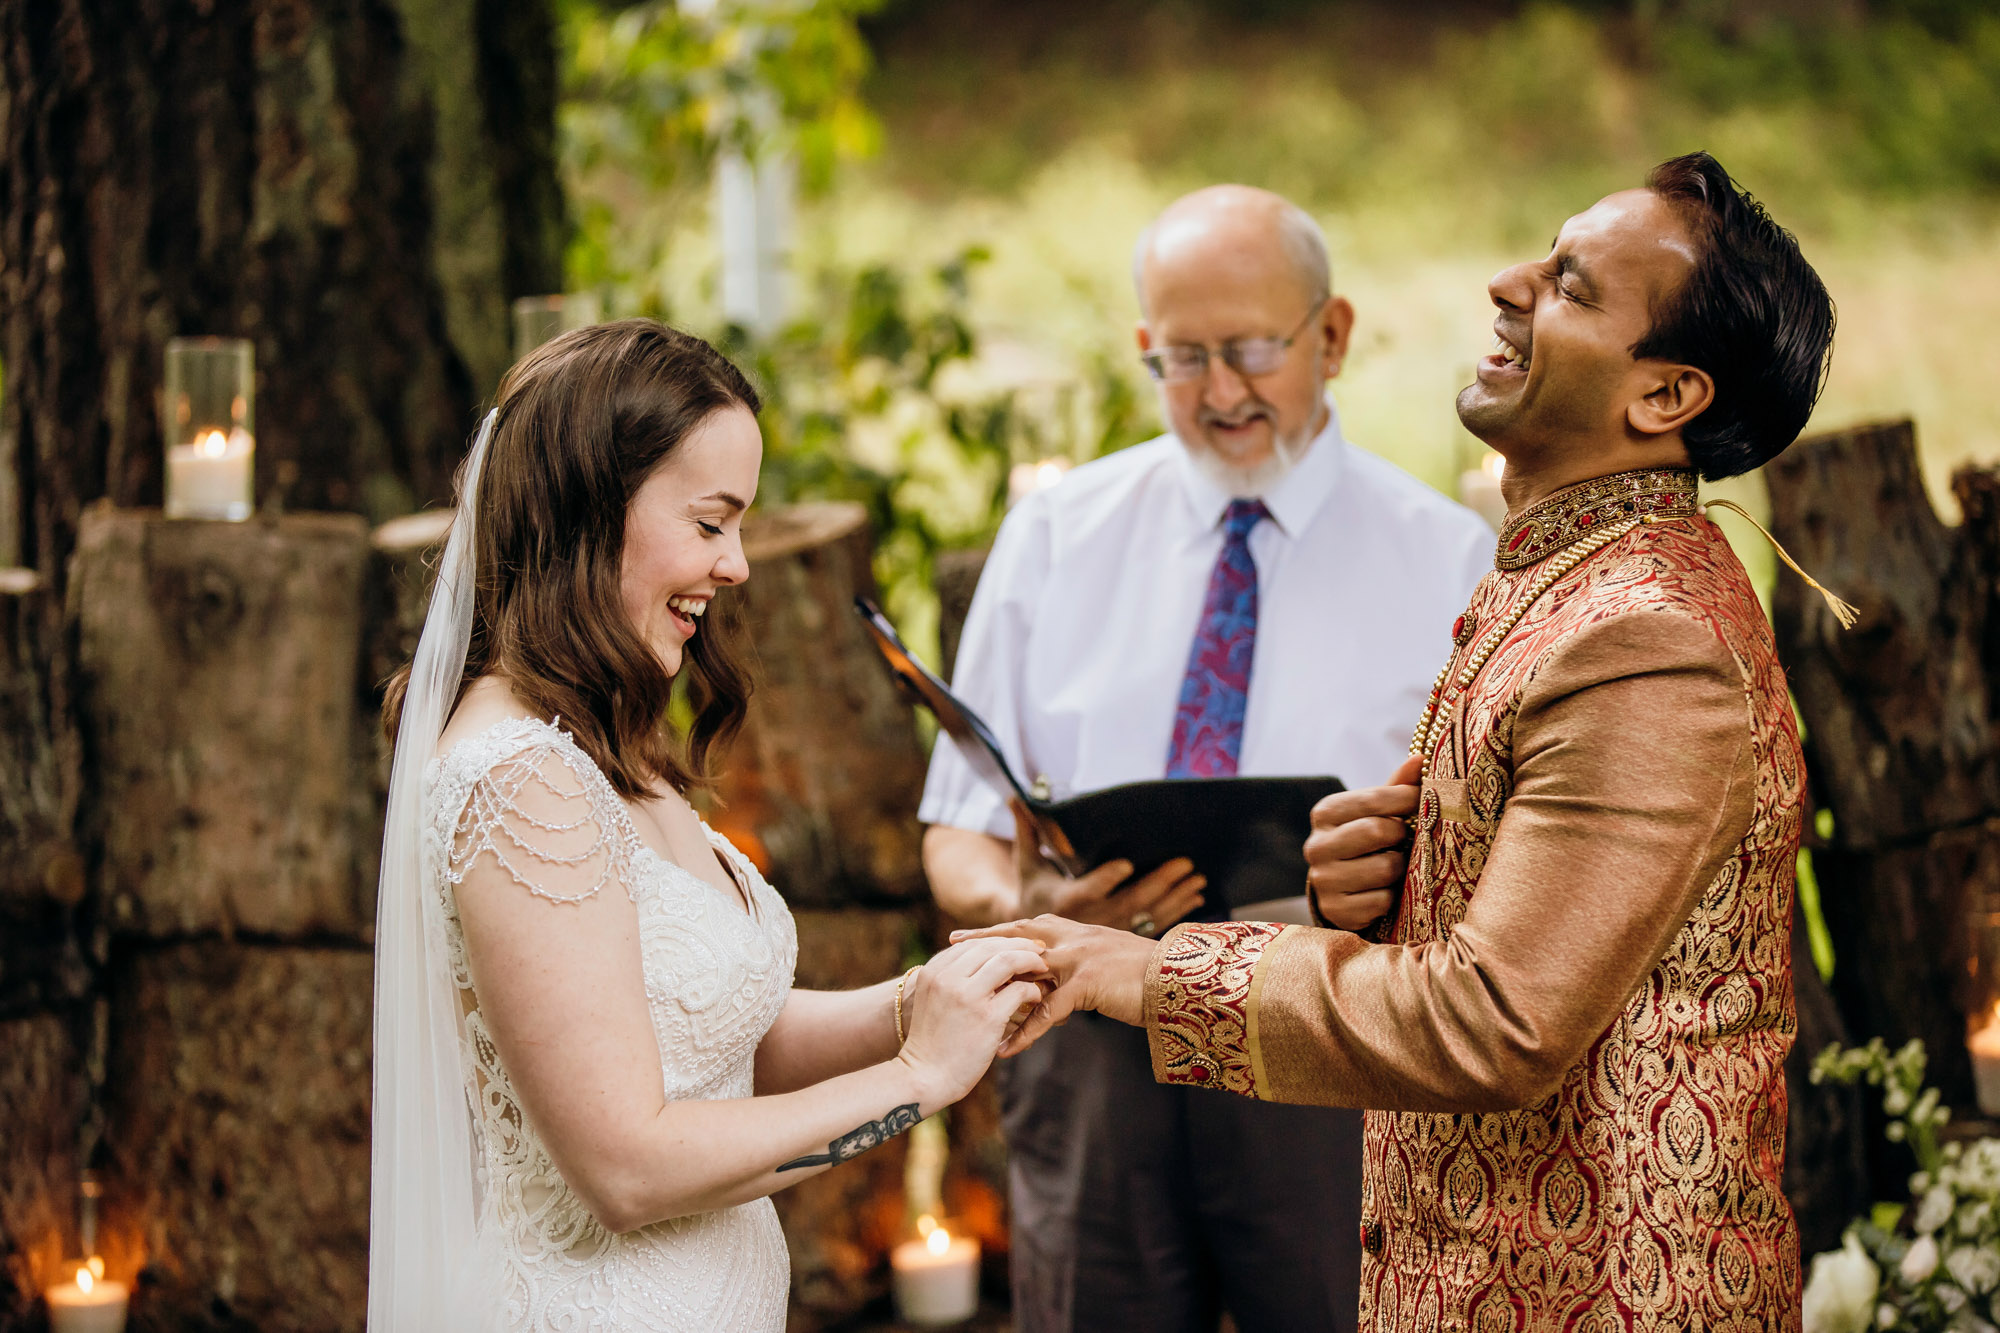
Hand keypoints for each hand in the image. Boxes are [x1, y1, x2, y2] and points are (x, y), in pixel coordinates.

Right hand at [897, 937, 1050, 1106]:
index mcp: (933, 972)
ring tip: (1043, 967)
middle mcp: (948, 978)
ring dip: (1030, 960)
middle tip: (1039, 950)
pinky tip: (1036, 997)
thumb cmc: (932, 1043)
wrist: (923, 1077)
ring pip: (1008, 960)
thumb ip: (951, 980)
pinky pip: (1019, 990)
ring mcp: (968, 996)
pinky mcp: (987, 1017)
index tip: (1016, 945)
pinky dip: (1033, 990)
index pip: (971, 944)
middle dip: (1019, 944)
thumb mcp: (933, 1000)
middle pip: (990, 946)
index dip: (997, 941)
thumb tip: (982, 965)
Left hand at [950, 915, 1156, 1056]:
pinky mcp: (1087, 983)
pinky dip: (1026, 1031)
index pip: (1030, 926)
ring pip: (1026, 971)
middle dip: (983, 942)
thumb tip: (1064, 979)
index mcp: (1080, 931)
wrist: (1183, 980)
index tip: (969, 933)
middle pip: (1018, 936)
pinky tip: (1008, 1048)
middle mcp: (1075, 937)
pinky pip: (1047, 1010)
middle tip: (952, 945)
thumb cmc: (1151, 976)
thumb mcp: (1112, 962)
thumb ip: (1085, 965)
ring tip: (968, 1004)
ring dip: (997, 989)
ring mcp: (1079, 958)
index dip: (998, 930)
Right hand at [1011, 802, 1205, 934]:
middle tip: (1186, 863)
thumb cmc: (1034, 889)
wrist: (1037, 938)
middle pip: (1129, 902)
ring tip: (1198, 878)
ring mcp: (1109, 932)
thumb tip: (1016, 795)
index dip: (1107, 879)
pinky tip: (1195, 895)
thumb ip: (1028, 829)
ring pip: (1146, 915)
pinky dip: (1176, 911)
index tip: (1127, 864)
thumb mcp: (1028, 862)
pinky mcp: (1122, 938)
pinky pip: (1152, 925)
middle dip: (1159, 883)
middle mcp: (1090, 920)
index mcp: (1066, 899)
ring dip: (1175, 897)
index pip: (1088, 889)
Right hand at [1305, 755, 1420, 930]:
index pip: (1374, 799)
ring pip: (1384, 869)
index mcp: (1325, 813)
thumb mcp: (1375, 812)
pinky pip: (1381, 901)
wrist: (1339, 889)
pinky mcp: (1334, 911)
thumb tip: (1421, 757)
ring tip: (1394, 866)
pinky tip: (1383, 890)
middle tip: (1404, 839)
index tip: (1423, 799)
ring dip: (1399, 869)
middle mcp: (1316, 845)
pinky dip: (1391, 897)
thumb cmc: (1365, 842)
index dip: (1407, 798)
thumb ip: (1396, 787)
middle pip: (1377, 831)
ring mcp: (1323, 880)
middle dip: (1400, 836)